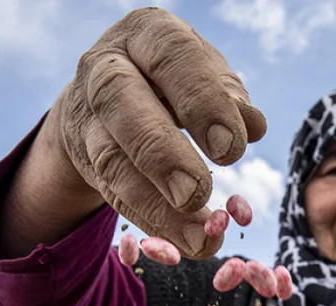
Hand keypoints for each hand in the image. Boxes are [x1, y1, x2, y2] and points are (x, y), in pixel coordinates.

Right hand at [46, 8, 266, 258]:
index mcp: (146, 34)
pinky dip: (151, 221)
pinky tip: (186, 242)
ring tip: (201, 236)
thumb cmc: (174, 79)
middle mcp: (105, 67)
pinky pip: (112, 193)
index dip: (201, 102)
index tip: (233, 148)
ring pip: (111, 158)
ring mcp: (86, 114)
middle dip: (162, 151)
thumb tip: (253, 125)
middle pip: (121, 102)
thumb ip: (227, 96)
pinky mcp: (82, 158)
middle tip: (200, 194)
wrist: (109, 94)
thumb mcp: (203, 75)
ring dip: (155, 203)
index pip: (172, 58)